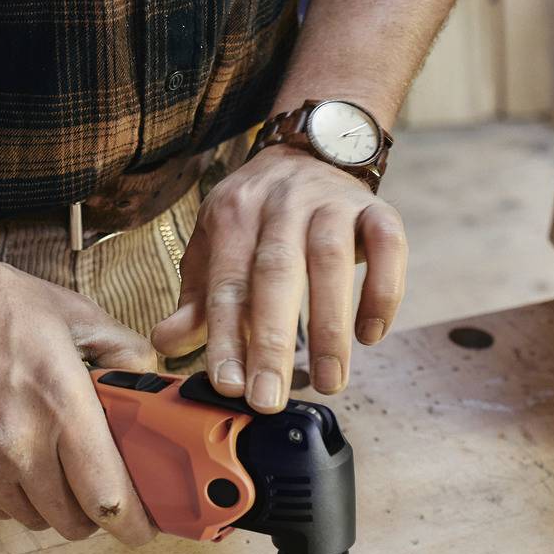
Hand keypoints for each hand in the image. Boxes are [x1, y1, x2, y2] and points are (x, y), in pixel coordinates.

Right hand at [0, 232, 157, 544]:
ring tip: (47, 464)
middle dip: (92, 512)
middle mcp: (20, 445)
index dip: (133, 522)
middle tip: (94, 488)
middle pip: (73, 521)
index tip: (142, 524)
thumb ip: (121, 351)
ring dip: (48, 503)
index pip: (110, 498)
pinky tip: (7, 458)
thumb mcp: (68, 311)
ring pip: (32, 518)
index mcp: (61, 405)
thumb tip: (150, 382)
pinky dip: (7, 496)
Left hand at [151, 145, 406, 411]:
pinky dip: (383, 292)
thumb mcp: (216, 250)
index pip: (228, 284)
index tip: (230, 387)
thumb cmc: (256, 220)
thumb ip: (198, 301)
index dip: (226, 338)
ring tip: (330, 383)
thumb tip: (165, 343)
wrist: (308, 153)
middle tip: (269, 399)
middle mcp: (280, 204)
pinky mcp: (376, 209)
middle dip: (271, 342)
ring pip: (331, 261)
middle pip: (275, 273)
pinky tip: (371, 335)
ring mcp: (331, 203)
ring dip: (330, 327)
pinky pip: (388, 246)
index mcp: (233, 216)